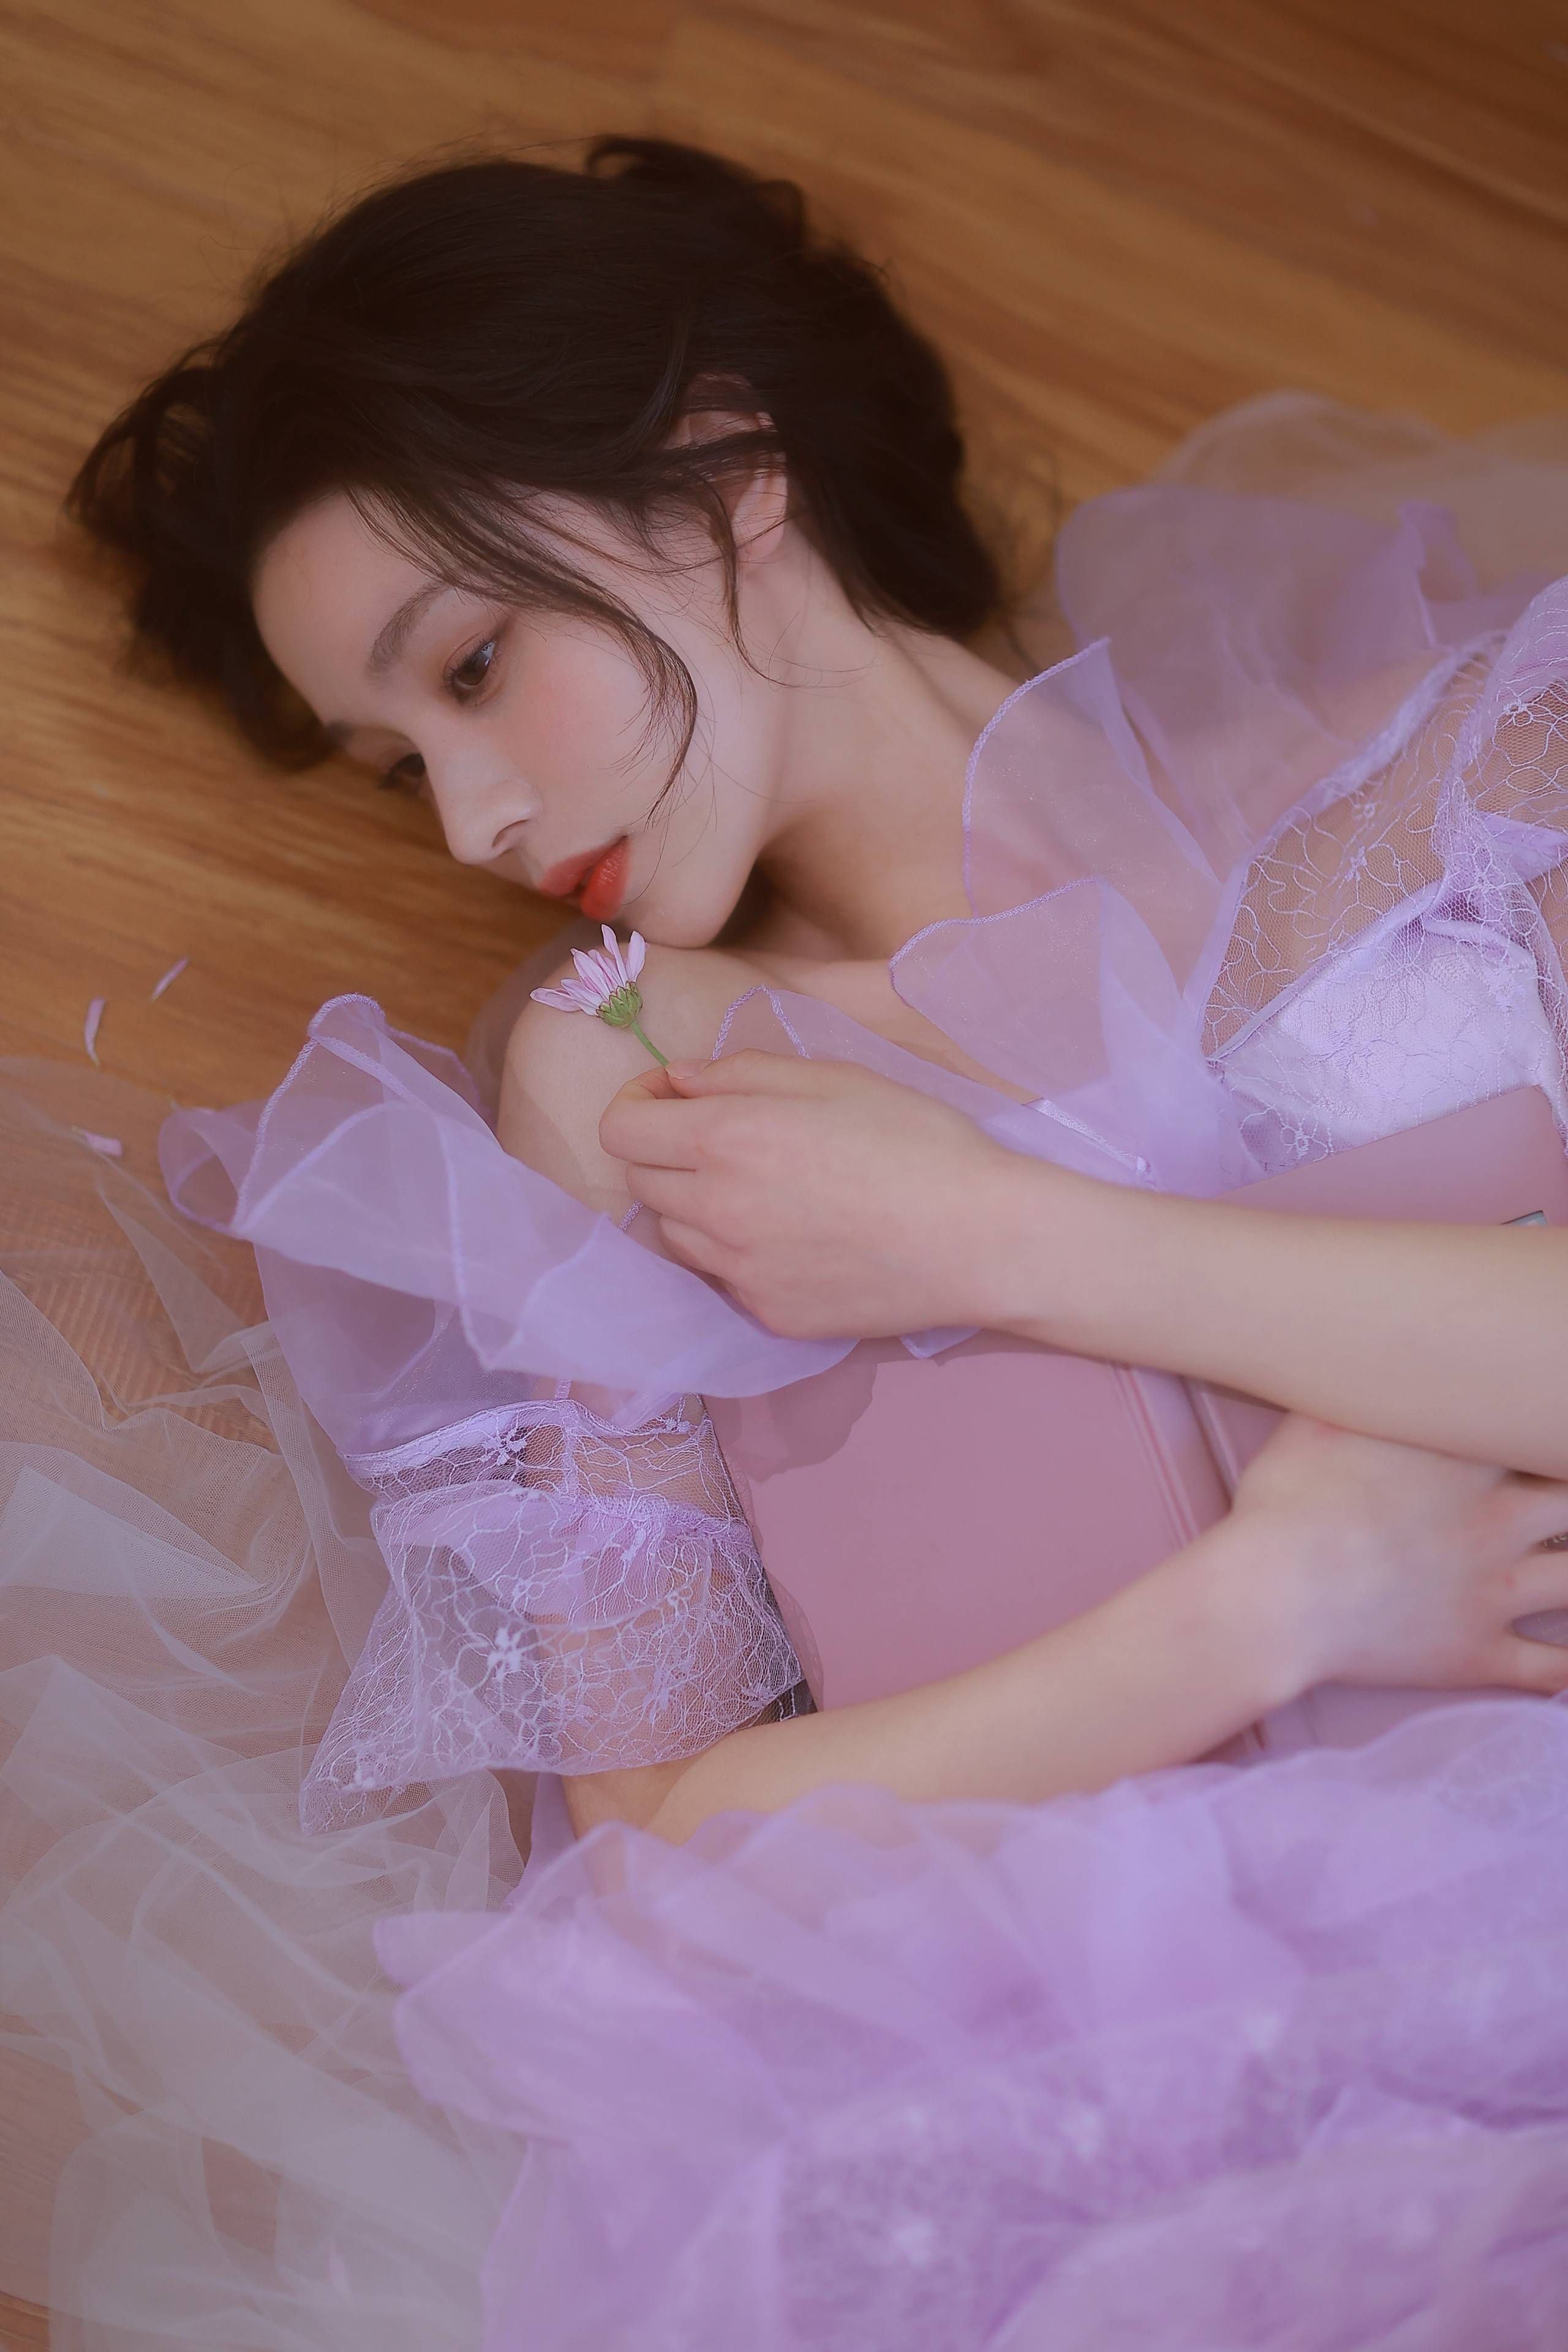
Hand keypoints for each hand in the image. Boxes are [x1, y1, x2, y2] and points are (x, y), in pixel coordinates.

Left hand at [599, 1051, 1038, 1336]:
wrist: (979, 1240)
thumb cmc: (916, 1141)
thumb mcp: (833, 1078)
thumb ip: (742, 1074)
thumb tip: (678, 1082)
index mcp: (725, 1140)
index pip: (619, 1130)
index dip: (638, 1104)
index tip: (676, 1098)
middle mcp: (716, 1211)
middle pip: (640, 1183)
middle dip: (666, 1153)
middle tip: (728, 1139)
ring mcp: (738, 1273)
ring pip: (675, 1235)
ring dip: (695, 1207)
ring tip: (765, 1190)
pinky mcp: (767, 1315)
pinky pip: (725, 1278)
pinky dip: (741, 1254)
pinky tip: (799, 1237)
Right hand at [1227, 1413, 1567, 1696]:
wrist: (1275, 1595)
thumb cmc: (1287, 1503)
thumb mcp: (1315, 1419)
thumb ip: (1363, 1389)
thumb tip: (1368, 1351)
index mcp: (1465, 1460)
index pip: (1537, 1434)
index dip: (1546, 1433)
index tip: (1542, 1429)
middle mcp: (1497, 1521)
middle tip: (1560, 1501)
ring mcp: (1492, 1590)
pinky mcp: (1475, 1652)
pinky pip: (1548, 1668)